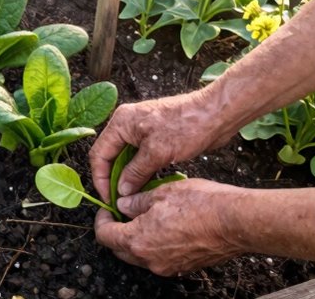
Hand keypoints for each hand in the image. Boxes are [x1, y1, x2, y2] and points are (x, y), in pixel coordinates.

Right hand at [89, 85, 236, 199]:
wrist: (216, 114)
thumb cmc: (187, 126)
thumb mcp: (158, 153)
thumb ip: (135, 172)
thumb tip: (121, 191)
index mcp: (121, 122)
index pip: (99, 153)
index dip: (100, 178)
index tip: (109, 198)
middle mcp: (126, 124)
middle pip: (110, 155)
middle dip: (113, 178)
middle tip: (119, 201)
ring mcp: (140, 130)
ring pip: (125, 158)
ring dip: (128, 176)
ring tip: (132, 197)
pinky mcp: (154, 137)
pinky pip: (140, 157)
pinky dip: (140, 171)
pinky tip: (146, 186)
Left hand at [95, 179, 246, 275]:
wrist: (237, 222)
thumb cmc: (201, 204)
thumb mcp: (162, 193)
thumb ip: (136, 201)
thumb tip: (123, 204)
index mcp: (138, 240)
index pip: (105, 236)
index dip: (101, 220)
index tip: (107, 208)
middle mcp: (150, 259)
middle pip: (119, 250)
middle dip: (116, 231)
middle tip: (123, 212)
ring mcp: (167, 267)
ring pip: (139, 256)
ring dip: (135, 239)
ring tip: (146, 216)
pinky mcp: (183, 268)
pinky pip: (159, 259)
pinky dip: (154, 245)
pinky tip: (165, 226)